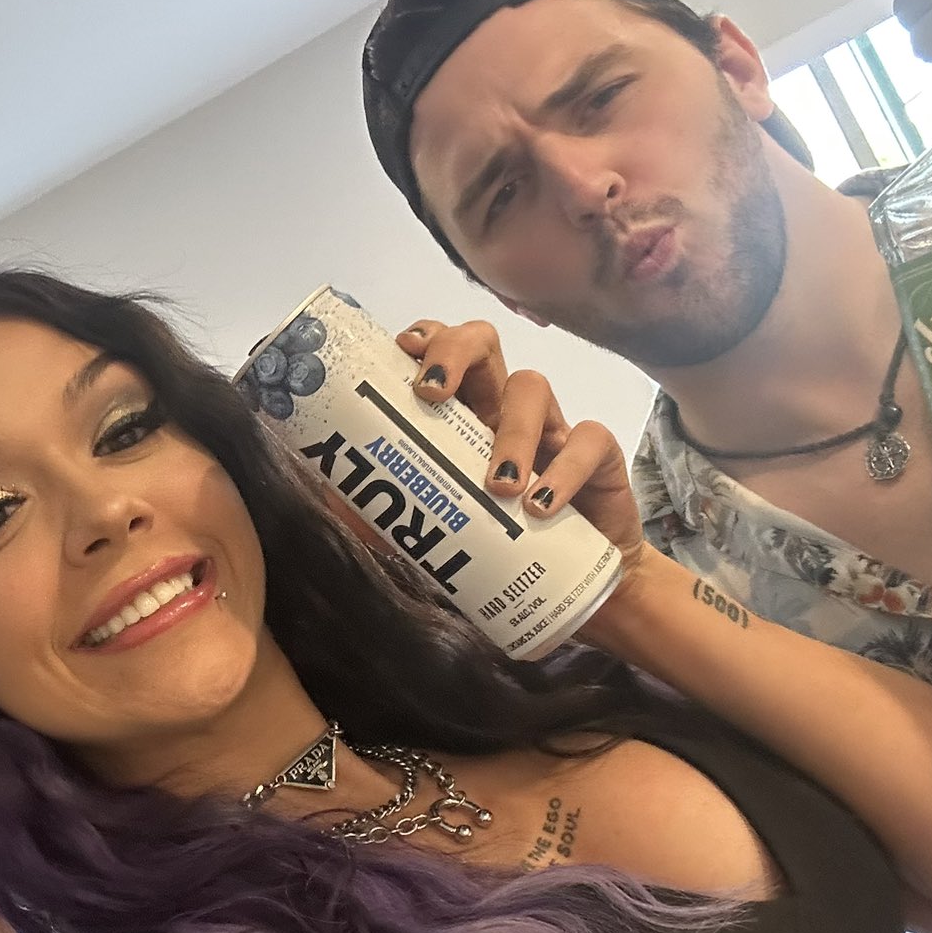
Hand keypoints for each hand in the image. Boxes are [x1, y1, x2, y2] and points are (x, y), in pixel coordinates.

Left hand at [395, 319, 647, 570]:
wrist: (573, 593)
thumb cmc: (498, 552)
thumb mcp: (438, 533)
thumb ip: (389, 517)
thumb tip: (333, 503)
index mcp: (462, 417)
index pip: (443, 354)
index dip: (426, 339)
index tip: (403, 350)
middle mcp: (503, 411)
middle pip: (484, 344)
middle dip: (455, 352)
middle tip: (431, 394)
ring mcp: (552, 429)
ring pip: (532, 389)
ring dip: (510, 431)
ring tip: (497, 486)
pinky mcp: (598, 456)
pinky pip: (587, 441)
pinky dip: (563, 471)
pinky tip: (540, 507)